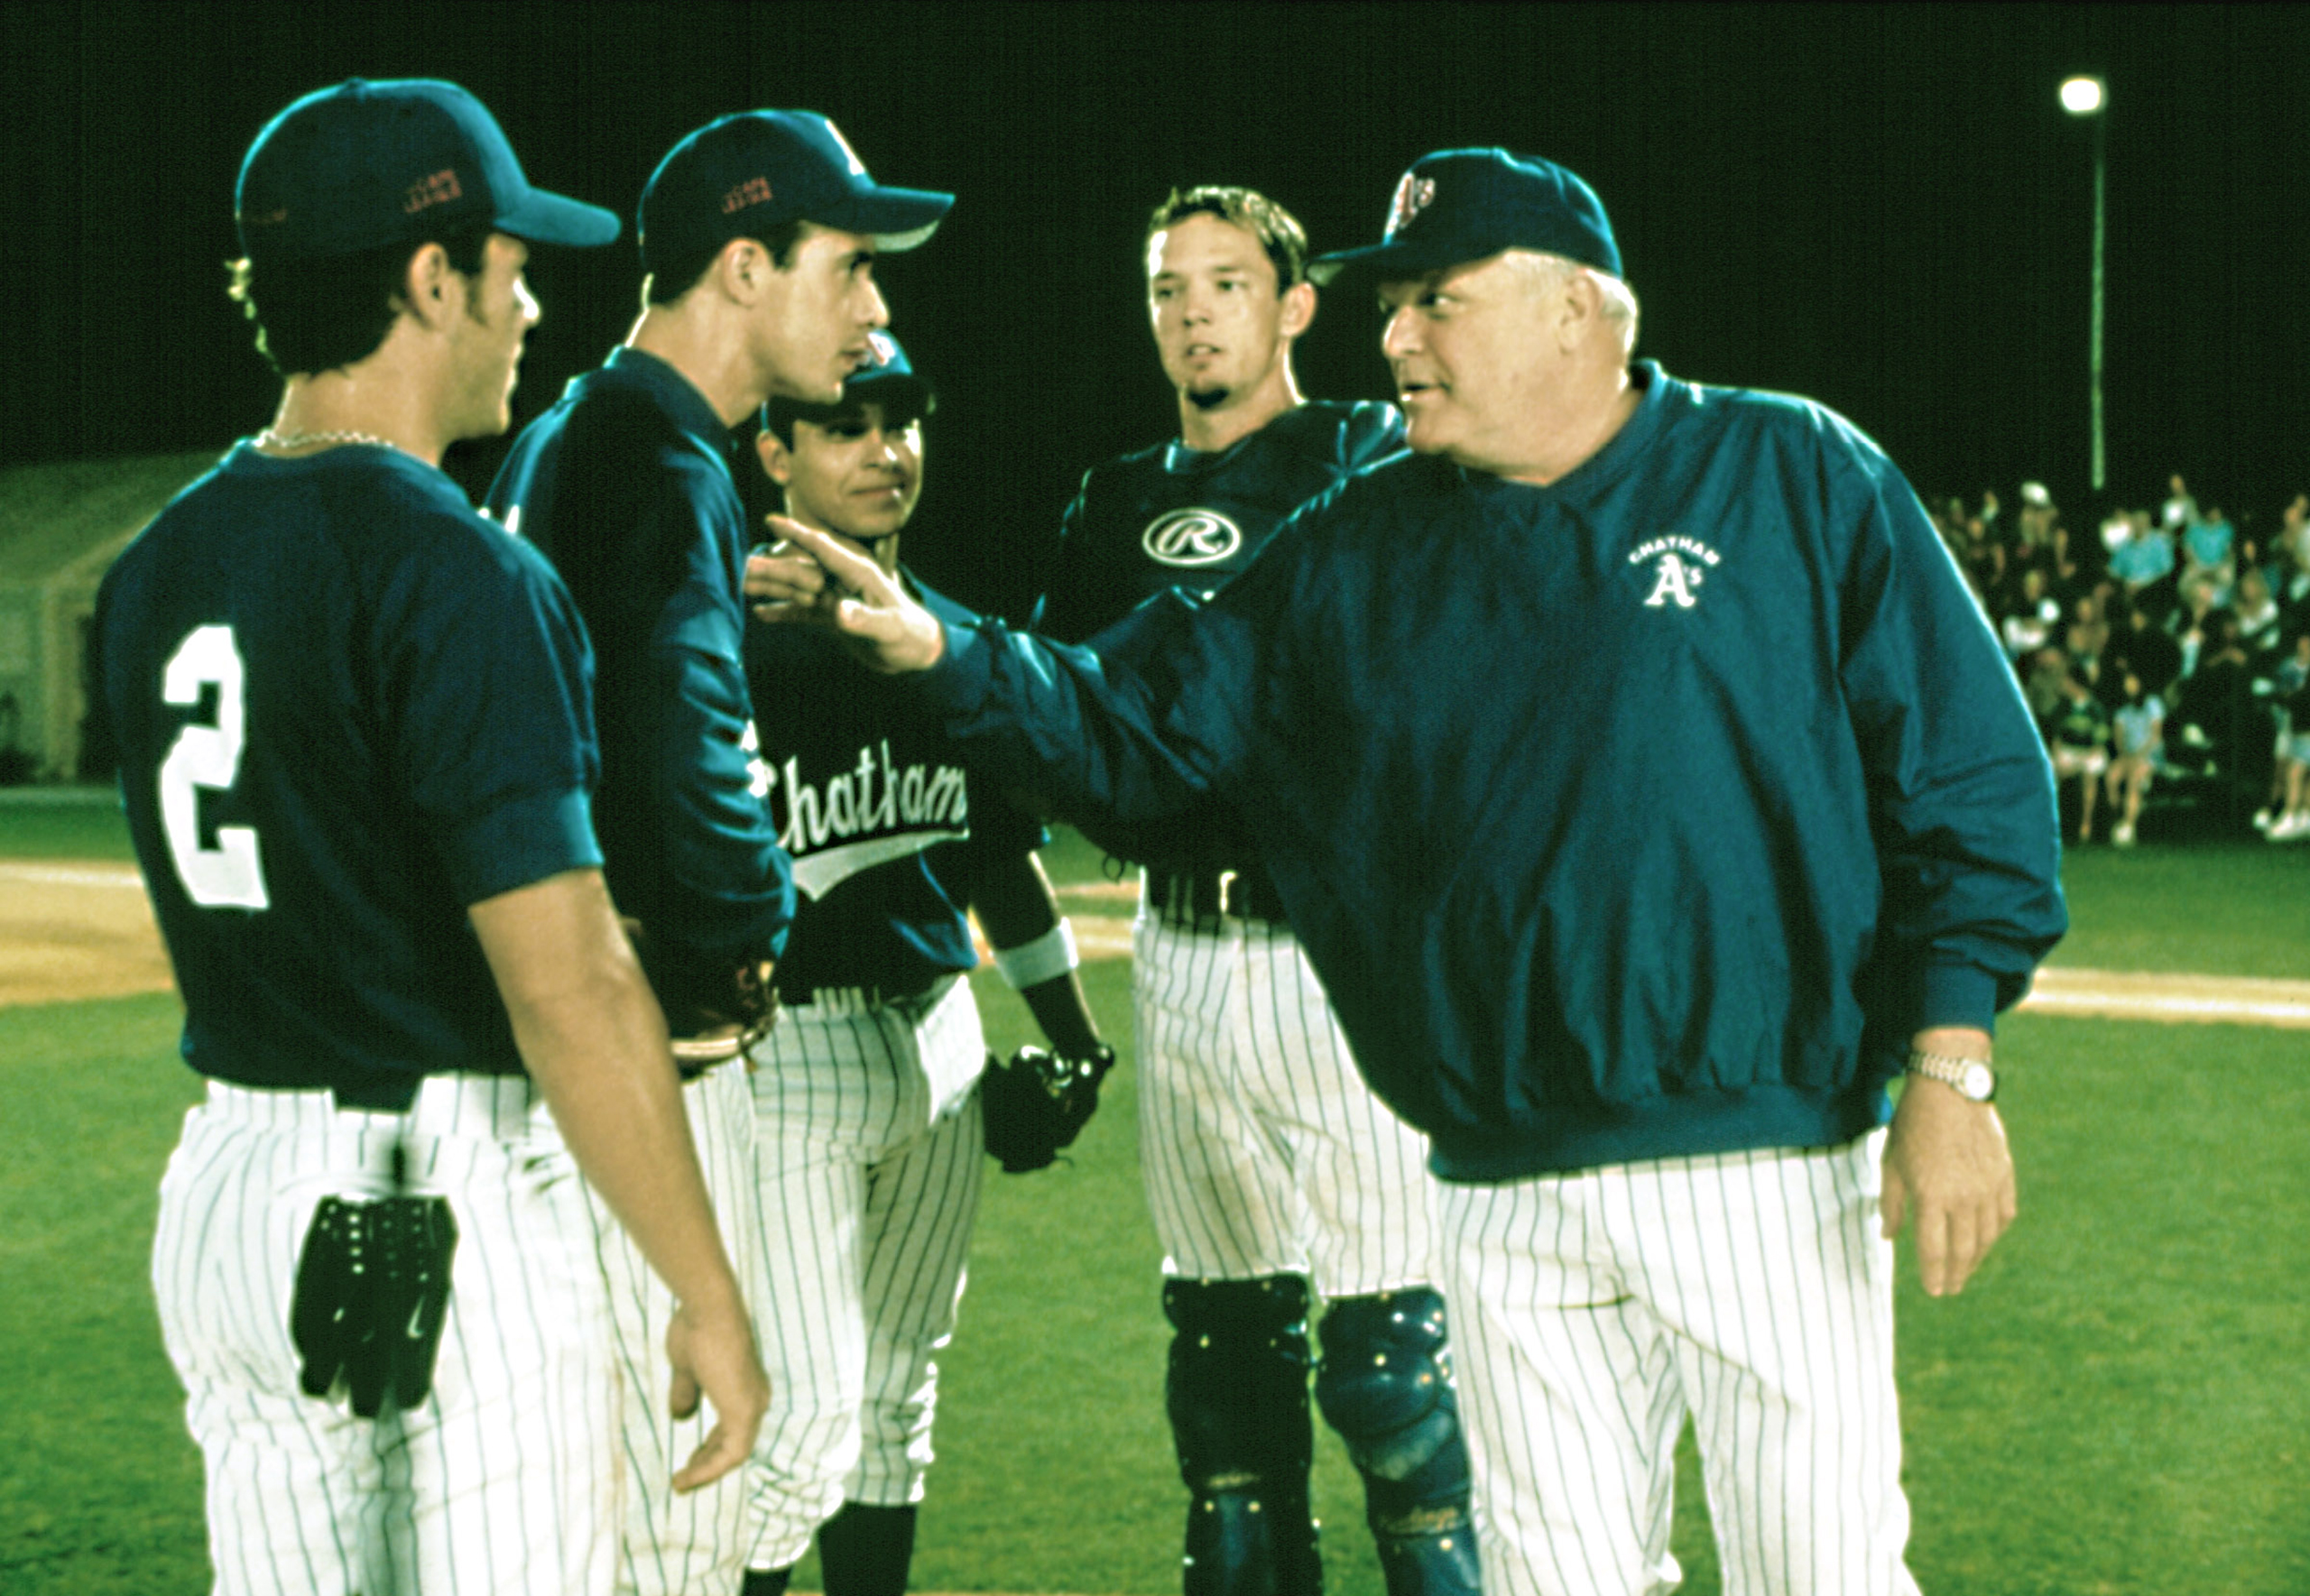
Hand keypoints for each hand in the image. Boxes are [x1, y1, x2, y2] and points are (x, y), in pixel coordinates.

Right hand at [664, 1293, 769, 1491]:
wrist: (708, 1308)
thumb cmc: (697, 1329)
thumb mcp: (687, 1367)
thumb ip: (687, 1392)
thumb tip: (680, 1416)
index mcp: (745, 1385)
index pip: (733, 1427)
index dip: (711, 1447)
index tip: (690, 1460)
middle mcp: (755, 1397)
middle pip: (735, 1442)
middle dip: (709, 1462)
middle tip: (685, 1478)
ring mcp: (752, 1406)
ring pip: (735, 1454)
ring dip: (707, 1471)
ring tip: (681, 1484)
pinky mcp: (744, 1412)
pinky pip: (731, 1454)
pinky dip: (709, 1469)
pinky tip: (686, 1478)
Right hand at [745, 518, 944, 672]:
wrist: (916, 653)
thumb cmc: (910, 637)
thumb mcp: (888, 629)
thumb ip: (865, 619)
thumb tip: (839, 612)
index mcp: (858, 574)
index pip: (823, 548)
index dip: (797, 534)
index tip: (771, 520)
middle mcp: (843, 581)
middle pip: (803, 568)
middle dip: (774, 565)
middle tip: (742, 562)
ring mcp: (836, 598)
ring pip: (799, 588)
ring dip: (773, 587)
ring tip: (742, 584)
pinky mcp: (833, 616)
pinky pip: (803, 611)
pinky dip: (783, 611)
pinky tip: (760, 613)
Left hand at [1880, 1076, 2015, 1296]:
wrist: (1951, 1088)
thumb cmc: (1913, 1124)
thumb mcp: (1891, 1162)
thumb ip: (1891, 1203)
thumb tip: (1889, 1235)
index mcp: (1931, 1196)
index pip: (1934, 1250)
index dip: (1934, 1275)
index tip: (1934, 1291)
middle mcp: (1964, 1198)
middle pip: (1963, 1250)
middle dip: (1956, 1274)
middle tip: (1950, 1288)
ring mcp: (1988, 1188)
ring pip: (1987, 1237)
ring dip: (1976, 1257)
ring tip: (1965, 1269)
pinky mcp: (2005, 1176)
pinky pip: (2004, 1215)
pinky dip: (1995, 1232)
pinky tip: (1986, 1239)